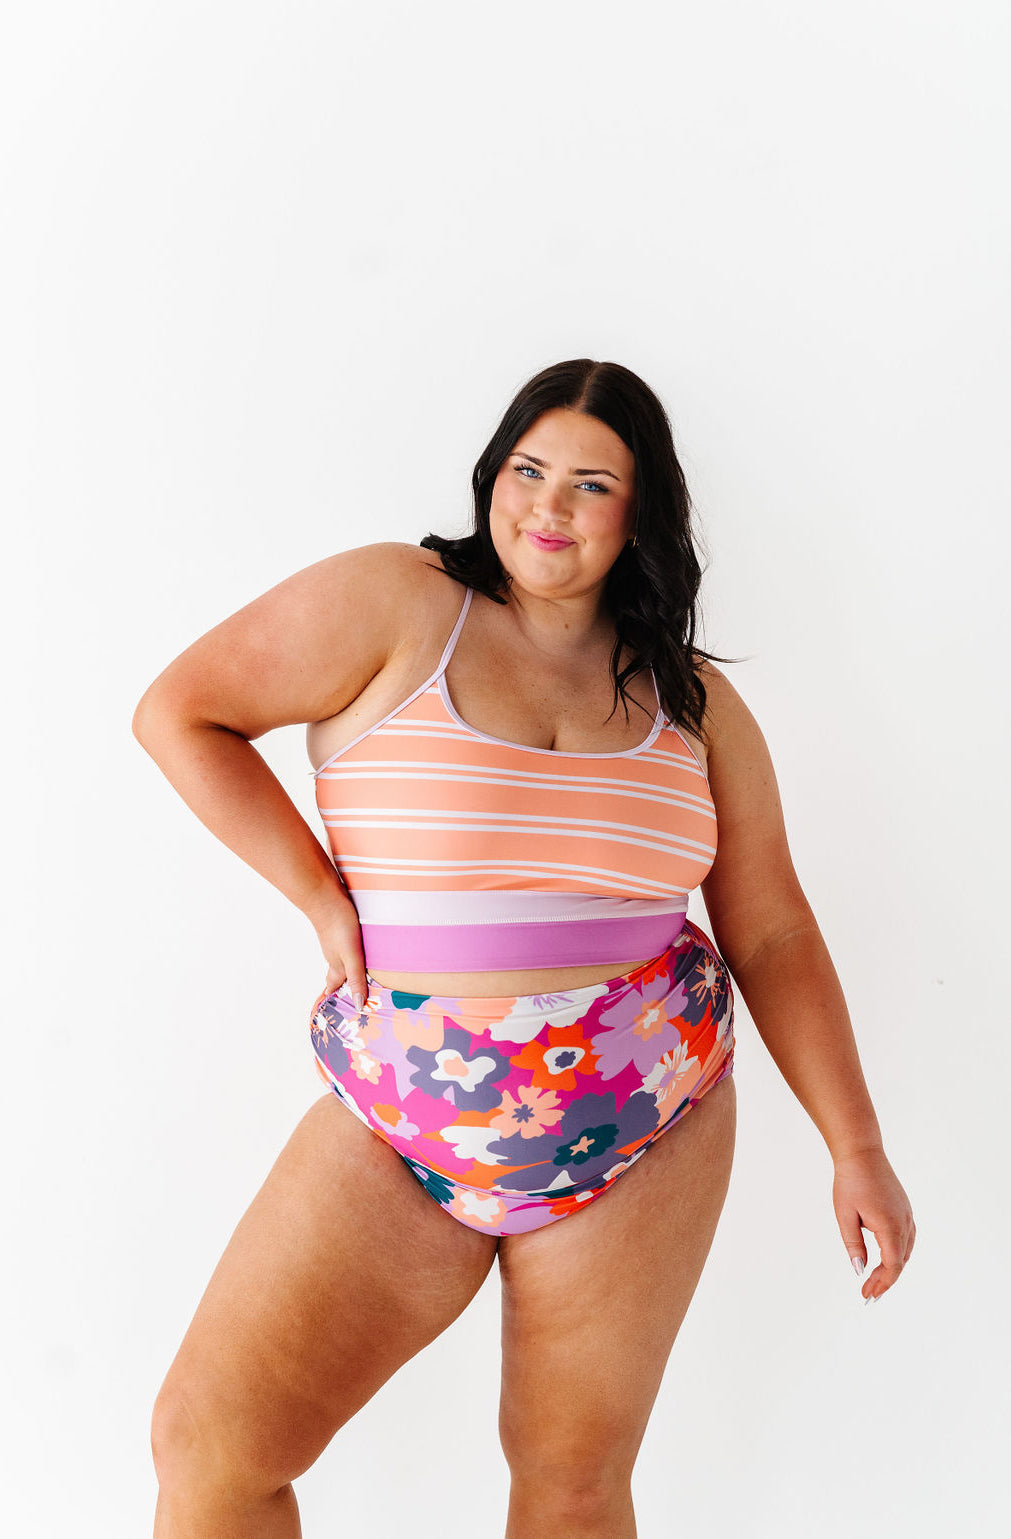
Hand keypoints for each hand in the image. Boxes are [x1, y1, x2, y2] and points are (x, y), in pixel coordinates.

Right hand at [313, 892, 368, 1008]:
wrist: (325, 895)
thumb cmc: (338, 926)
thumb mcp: (352, 955)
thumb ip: (356, 978)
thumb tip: (359, 1006)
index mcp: (336, 965)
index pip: (332, 988)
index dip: (333, 1000)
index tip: (331, 1014)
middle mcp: (334, 955)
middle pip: (337, 976)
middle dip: (342, 988)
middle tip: (349, 999)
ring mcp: (335, 941)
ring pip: (340, 961)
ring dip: (348, 972)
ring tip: (356, 979)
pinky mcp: (339, 929)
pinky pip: (345, 947)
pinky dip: (351, 955)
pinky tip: (358, 950)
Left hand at [832, 1146, 915, 1301]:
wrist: (862, 1153)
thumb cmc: (851, 1182)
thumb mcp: (845, 1215)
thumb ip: (853, 1245)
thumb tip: (859, 1270)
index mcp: (890, 1226)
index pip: (893, 1265)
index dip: (882, 1283)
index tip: (868, 1294)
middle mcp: (904, 1222)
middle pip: (900, 1261)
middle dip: (885, 1280)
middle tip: (867, 1293)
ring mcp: (907, 1215)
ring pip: (905, 1251)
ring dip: (892, 1268)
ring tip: (875, 1280)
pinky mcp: (905, 1210)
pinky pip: (906, 1238)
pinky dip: (898, 1253)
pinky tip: (886, 1259)